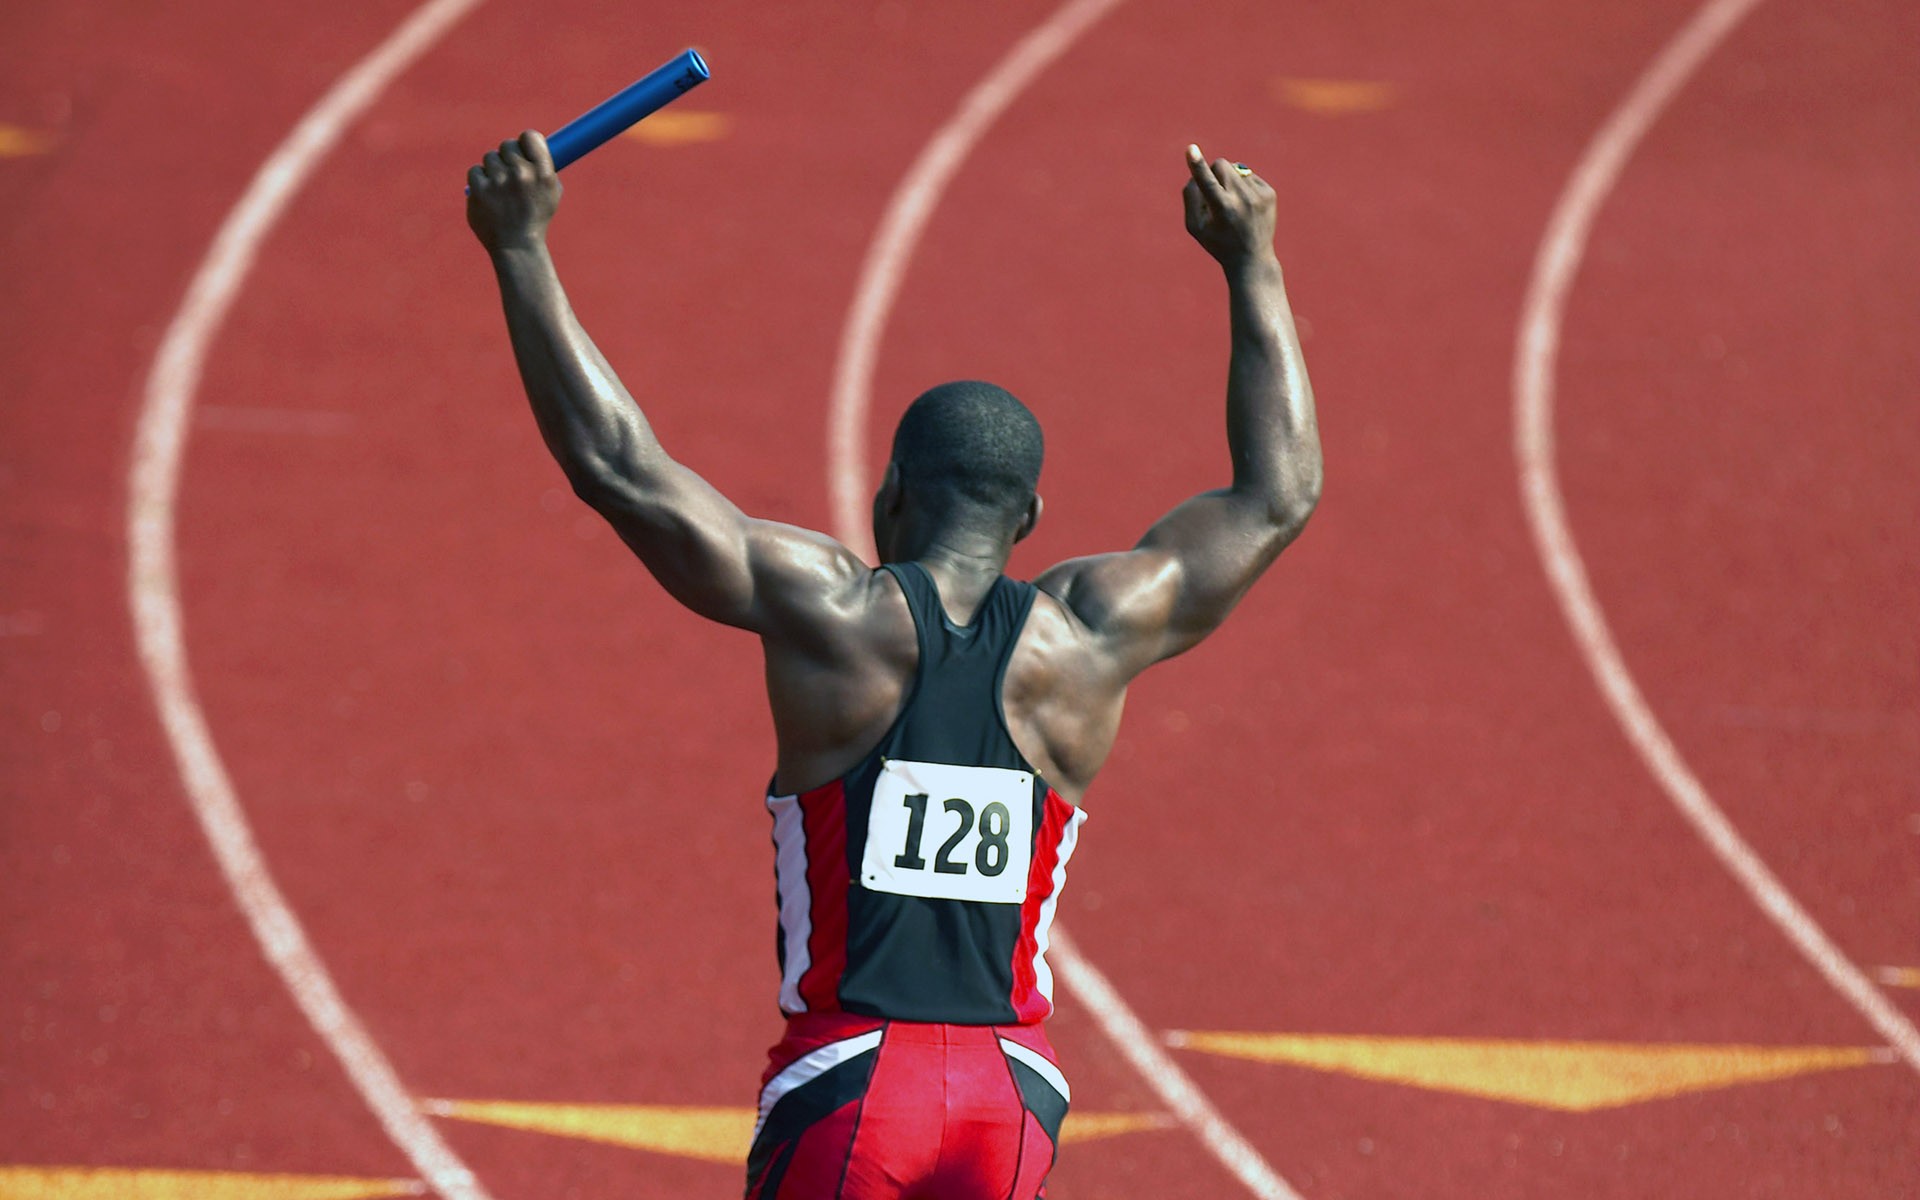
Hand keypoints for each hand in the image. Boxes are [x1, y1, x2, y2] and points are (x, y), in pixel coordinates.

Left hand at [467, 131, 561, 252]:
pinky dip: (479, 182)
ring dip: (493, 170)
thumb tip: (533, 144)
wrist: (517, 247)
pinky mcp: (479, 190)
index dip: (524, 141)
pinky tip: (488, 197)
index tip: (522, 150)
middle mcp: (522, 174)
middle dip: (507, 157)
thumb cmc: (535, 219)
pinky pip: (475, 171)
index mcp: (543, 173)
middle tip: (509, 173)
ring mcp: (499, 181)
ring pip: (490, 158)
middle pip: (507, 145)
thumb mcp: (550, 193)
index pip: (530, 136)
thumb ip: (543, 167)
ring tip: (499, 191)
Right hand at [1181, 144, 1275, 268]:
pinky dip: (1243, 186)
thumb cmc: (1217, 242)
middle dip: (1214, 173)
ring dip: (1229, 181)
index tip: (1190, 149)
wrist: (1252, 258)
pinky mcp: (1269, 193)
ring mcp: (1259, 195)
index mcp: (1222, 209)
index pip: (1206, 182)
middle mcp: (1242, 200)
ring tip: (1233, 205)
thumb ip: (1190, 198)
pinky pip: (1248, 175)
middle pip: (1221, 165)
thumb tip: (1197, 172)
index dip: (1197, 164)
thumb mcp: (1195, 227)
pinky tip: (1245, 206)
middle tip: (1215, 193)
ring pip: (1235, 168)